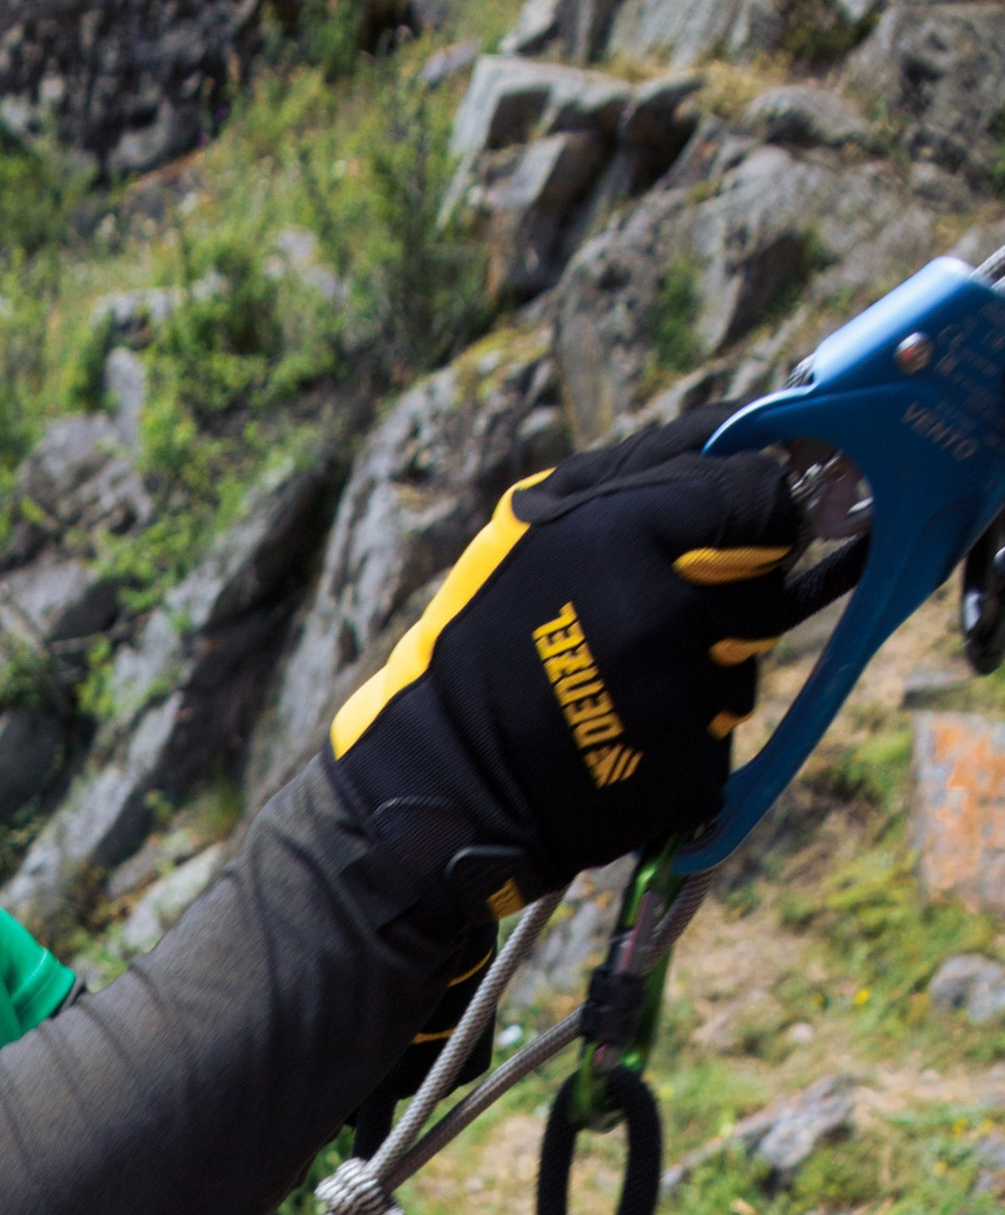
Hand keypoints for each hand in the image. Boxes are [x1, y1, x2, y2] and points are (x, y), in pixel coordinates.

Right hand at [329, 411, 802, 901]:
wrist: (446, 777)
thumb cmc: (489, 634)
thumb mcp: (540, 520)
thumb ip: (649, 467)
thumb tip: (756, 437)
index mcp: (624, 529)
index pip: (763, 499)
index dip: (757, 516)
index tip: (731, 535)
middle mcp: (659, 610)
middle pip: (768, 588)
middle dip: (727, 602)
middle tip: (651, 624)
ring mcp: (676, 696)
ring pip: (746, 670)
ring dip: (703, 677)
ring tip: (623, 688)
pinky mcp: (686, 769)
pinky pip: (721, 741)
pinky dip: (682, 744)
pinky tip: (621, 742)